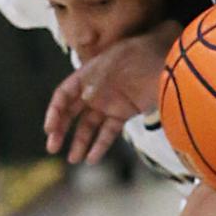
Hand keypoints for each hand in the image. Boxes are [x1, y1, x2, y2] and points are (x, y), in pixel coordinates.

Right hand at [44, 21, 178, 163]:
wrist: (165, 60)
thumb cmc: (138, 56)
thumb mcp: (113, 65)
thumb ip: (98, 83)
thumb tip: (86, 97)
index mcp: (87, 75)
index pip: (64, 95)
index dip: (54, 112)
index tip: (50, 129)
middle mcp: (95, 89)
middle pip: (72, 113)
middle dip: (61, 130)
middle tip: (52, 148)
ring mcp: (110, 102)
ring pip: (89, 126)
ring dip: (80, 142)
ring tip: (73, 159)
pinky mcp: (124, 113)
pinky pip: (109, 131)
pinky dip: (101, 145)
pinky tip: (92, 158)